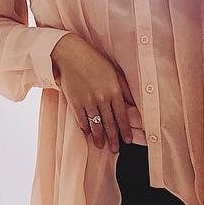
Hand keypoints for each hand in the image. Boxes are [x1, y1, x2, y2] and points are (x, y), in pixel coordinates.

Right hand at [50, 34, 136, 152]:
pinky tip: (88, 133)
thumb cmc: (95, 61)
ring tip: (100, 145)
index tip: (127, 140)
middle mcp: (102, 98)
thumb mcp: (114, 72)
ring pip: (95, 124)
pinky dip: (85, 127)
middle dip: (112, 138)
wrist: (70, 54)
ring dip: (98, 137)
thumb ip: (124, 89)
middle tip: (115, 150)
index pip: (122, 116)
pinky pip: (81, 119)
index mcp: (114, 90)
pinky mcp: (74, 102)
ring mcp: (87, 101)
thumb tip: (134, 103)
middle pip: (109, 123)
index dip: (125, 130)